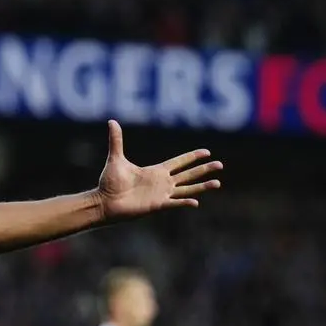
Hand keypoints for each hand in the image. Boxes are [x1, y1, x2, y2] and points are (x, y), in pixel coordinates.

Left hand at [96, 120, 221, 219]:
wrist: (104, 202)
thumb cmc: (109, 183)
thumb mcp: (116, 159)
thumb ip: (116, 141)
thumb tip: (111, 121)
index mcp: (155, 171)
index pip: (179, 162)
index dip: (192, 157)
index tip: (207, 152)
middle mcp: (162, 182)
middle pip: (188, 174)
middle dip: (204, 169)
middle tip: (220, 165)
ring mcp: (161, 194)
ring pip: (187, 189)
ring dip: (202, 186)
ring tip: (217, 183)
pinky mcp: (156, 205)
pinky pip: (174, 203)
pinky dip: (184, 202)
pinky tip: (196, 202)